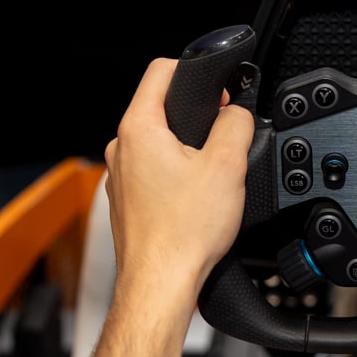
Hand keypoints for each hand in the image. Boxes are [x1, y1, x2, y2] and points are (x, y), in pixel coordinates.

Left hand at [103, 58, 254, 305]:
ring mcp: (120, 177)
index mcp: (139, 129)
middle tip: (223, 138)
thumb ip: (236, 124)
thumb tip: (237, 114)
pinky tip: (194, 200)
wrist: (160, 285)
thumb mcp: (228, 165)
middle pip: (160, 109)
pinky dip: (174, 177)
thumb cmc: (184, 233)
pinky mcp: (126, 202)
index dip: (195, 72)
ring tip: (210, 175)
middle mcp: (121, 149)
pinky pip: (152, 173)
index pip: (161, 71)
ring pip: (157, 144)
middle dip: (195, 116)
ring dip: (185, 150)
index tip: (218, 90)